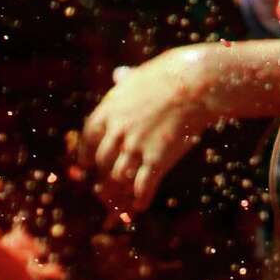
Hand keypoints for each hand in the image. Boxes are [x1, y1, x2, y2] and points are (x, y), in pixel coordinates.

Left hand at [78, 47, 214, 212]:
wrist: (193, 84)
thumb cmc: (169, 75)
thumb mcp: (139, 75)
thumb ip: (125, 80)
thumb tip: (119, 74)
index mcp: (109, 110)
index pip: (88, 139)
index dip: (86, 155)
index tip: (87, 164)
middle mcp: (118, 132)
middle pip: (102, 163)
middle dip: (104, 175)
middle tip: (108, 184)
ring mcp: (136, 147)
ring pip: (118, 178)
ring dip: (121, 190)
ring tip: (125, 197)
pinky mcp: (156, 160)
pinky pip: (143, 187)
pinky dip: (141, 199)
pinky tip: (141, 205)